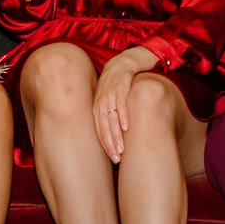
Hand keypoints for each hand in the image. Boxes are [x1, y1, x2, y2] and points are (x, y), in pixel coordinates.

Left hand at [92, 47, 156, 163]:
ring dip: (116, 134)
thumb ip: (111, 118)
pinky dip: (123, 115)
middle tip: (117, 159)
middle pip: (103, 127)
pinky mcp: (119, 86)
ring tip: (122, 148)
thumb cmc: (118, 87)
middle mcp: (101, 102)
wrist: (123, 63)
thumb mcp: (111, 102)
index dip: (106, 146)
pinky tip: (127, 126)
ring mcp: (109, 94)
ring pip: (111, 117)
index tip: (113, 160)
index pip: (99, 131)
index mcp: (97, 108)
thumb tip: (115, 139)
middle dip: (110, 144)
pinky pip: (120, 103)